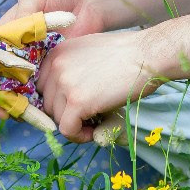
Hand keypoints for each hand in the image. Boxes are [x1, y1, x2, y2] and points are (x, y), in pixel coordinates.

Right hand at [0, 0, 108, 122]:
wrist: (89, 0)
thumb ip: (21, 14)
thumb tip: (7, 34)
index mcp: (7, 34)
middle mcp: (16, 51)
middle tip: (2, 110)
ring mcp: (33, 63)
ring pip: (17, 88)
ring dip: (14, 103)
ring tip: (17, 114)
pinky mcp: (51, 72)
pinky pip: (39, 91)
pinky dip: (35, 103)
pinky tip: (36, 113)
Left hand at [36, 29, 162, 141]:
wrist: (147, 55)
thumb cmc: (126, 55)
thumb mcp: (88, 54)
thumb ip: (71, 71)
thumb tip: (63, 99)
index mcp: (56, 53)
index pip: (42, 87)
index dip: (59, 101)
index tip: (75, 107)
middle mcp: (55, 66)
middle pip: (48, 104)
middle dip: (66, 113)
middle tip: (90, 115)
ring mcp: (64, 83)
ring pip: (57, 119)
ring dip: (75, 125)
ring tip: (97, 120)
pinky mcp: (76, 102)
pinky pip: (68, 130)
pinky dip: (80, 136)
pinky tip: (96, 130)